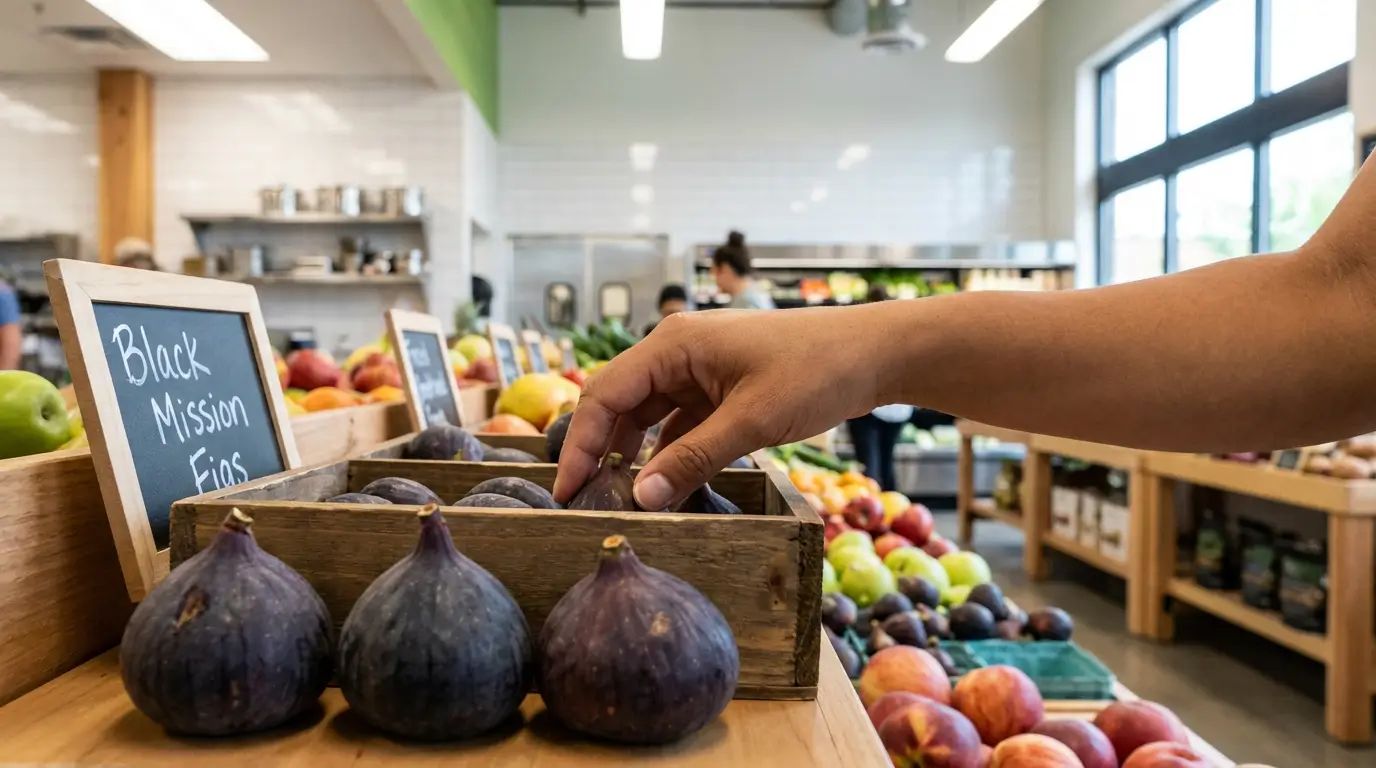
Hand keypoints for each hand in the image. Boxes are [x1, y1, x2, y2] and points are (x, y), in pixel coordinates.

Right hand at [552, 308, 884, 508]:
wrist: (876, 354)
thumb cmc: (816, 371)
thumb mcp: (750, 421)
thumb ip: (691, 459)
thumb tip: (640, 498)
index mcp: (673, 344)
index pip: (605, 395)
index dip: (580, 444)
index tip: (566, 490)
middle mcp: (678, 352)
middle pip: (619, 404)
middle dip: (599, 452)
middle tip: (583, 504)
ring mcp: (700, 370)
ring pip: (648, 417)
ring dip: (634, 456)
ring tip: (618, 502)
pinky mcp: (722, 390)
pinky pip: (680, 424)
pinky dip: (668, 454)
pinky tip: (662, 488)